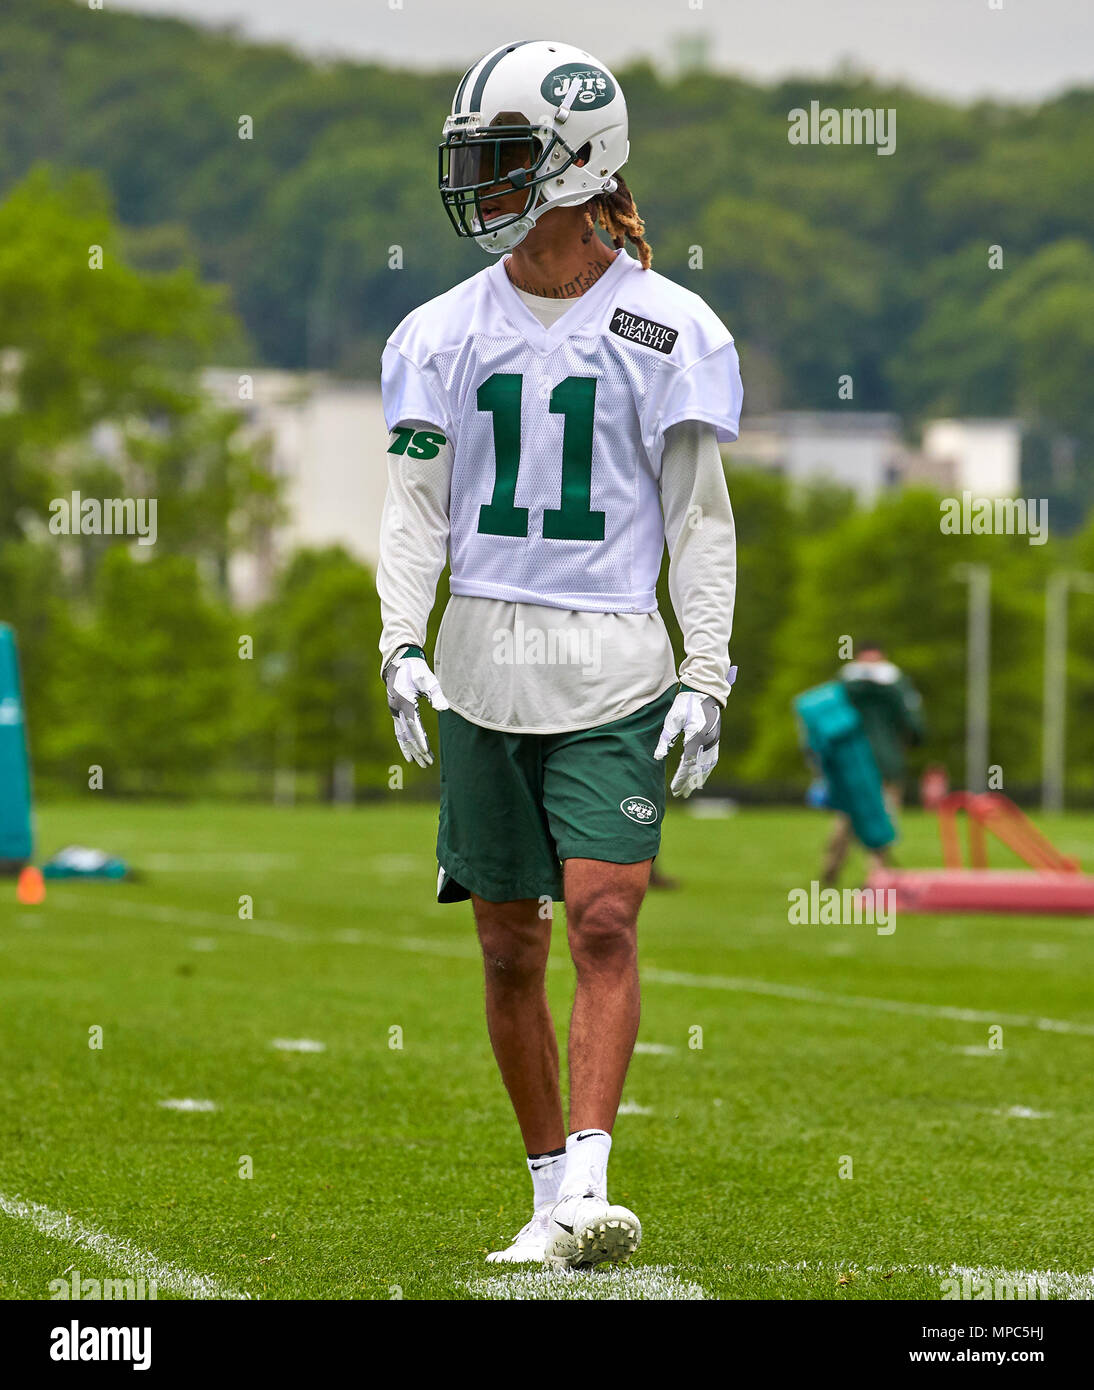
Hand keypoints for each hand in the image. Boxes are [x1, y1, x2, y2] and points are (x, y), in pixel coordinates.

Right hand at [383, 646, 448, 766]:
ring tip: (421, 763)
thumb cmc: (417, 670)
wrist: (399, 662)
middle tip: (428, 763)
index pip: (414, 725)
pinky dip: (405, 743)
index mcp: (405, 701)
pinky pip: (400, 731)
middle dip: (418, 750)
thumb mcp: (428, 680)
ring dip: (411, 750)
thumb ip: (436, 695)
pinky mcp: (396, 711)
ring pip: (403, 735)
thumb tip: (443, 709)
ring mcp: (395, 711)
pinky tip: (410, 753)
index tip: (427, 752)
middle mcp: (397, 709)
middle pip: (408, 734)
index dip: (420, 739)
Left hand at [654, 688, 722, 797]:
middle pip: (699, 769)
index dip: (681, 779)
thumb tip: (658, 757)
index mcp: (696, 737)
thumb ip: (666, 739)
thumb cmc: (685, 704)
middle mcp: (708, 742)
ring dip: (699, 779)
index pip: (688, 764)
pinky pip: (712, 760)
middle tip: (680, 794)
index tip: (674, 789)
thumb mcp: (672, 720)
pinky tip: (701, 776)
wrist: (704, 692)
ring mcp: (714, 741)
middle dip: (689, 783)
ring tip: (691, 790)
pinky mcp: (715, 739)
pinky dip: (706, 770)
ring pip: (708, 766)